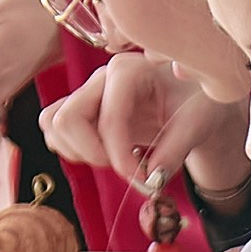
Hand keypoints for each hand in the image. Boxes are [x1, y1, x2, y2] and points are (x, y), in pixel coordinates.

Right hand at [40, 52, 250, 209]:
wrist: (193, 98)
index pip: (109, 118)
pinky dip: (72, 149)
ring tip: (114, 158)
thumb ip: (174, 152)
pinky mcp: (81, 108)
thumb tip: (150, 180)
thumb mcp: (197, 124)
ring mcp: (88, 91)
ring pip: (53, 122)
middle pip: (67, 118)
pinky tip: (104, 154)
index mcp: (130, 71)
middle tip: (125, 166)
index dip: (119, 156)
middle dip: (93, 152)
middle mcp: (101, 77)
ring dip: (78, 151)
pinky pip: (55, 129)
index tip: (140, 177)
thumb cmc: (196, 102)